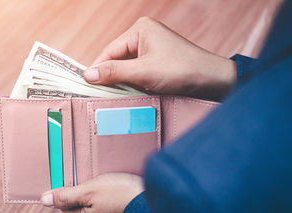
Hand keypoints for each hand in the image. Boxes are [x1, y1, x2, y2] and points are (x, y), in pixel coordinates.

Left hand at [40, 173, 143, 212]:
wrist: (153, 199)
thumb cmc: (121, 194)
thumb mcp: (89, 190)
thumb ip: (66, 195)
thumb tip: (44, 200)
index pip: (65, 205)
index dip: (69, 190)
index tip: (79, 180)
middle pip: (80, 204)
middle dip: (85, 190)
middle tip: (96, 180)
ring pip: (94, 203)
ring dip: (98, 192)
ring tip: (108, 183)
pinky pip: (107, 205)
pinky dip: (109, 195)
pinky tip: (116, 188)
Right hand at [84, 16, 236, 100]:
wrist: (213, 80)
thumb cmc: (182, 70)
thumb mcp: (143, 73)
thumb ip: (114, 73)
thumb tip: (88, 75)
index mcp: (140, 29)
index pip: (109, 51)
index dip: (98, 69)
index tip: (87, 86)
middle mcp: (144, 34)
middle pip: (117, 58)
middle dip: (111, 76)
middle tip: (100, 94)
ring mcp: (151, 47)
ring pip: (126, 66)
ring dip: (122, 81)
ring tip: (116, 95)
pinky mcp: (157, 59)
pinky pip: (137, 70)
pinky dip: (133, 82)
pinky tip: (132, 92)